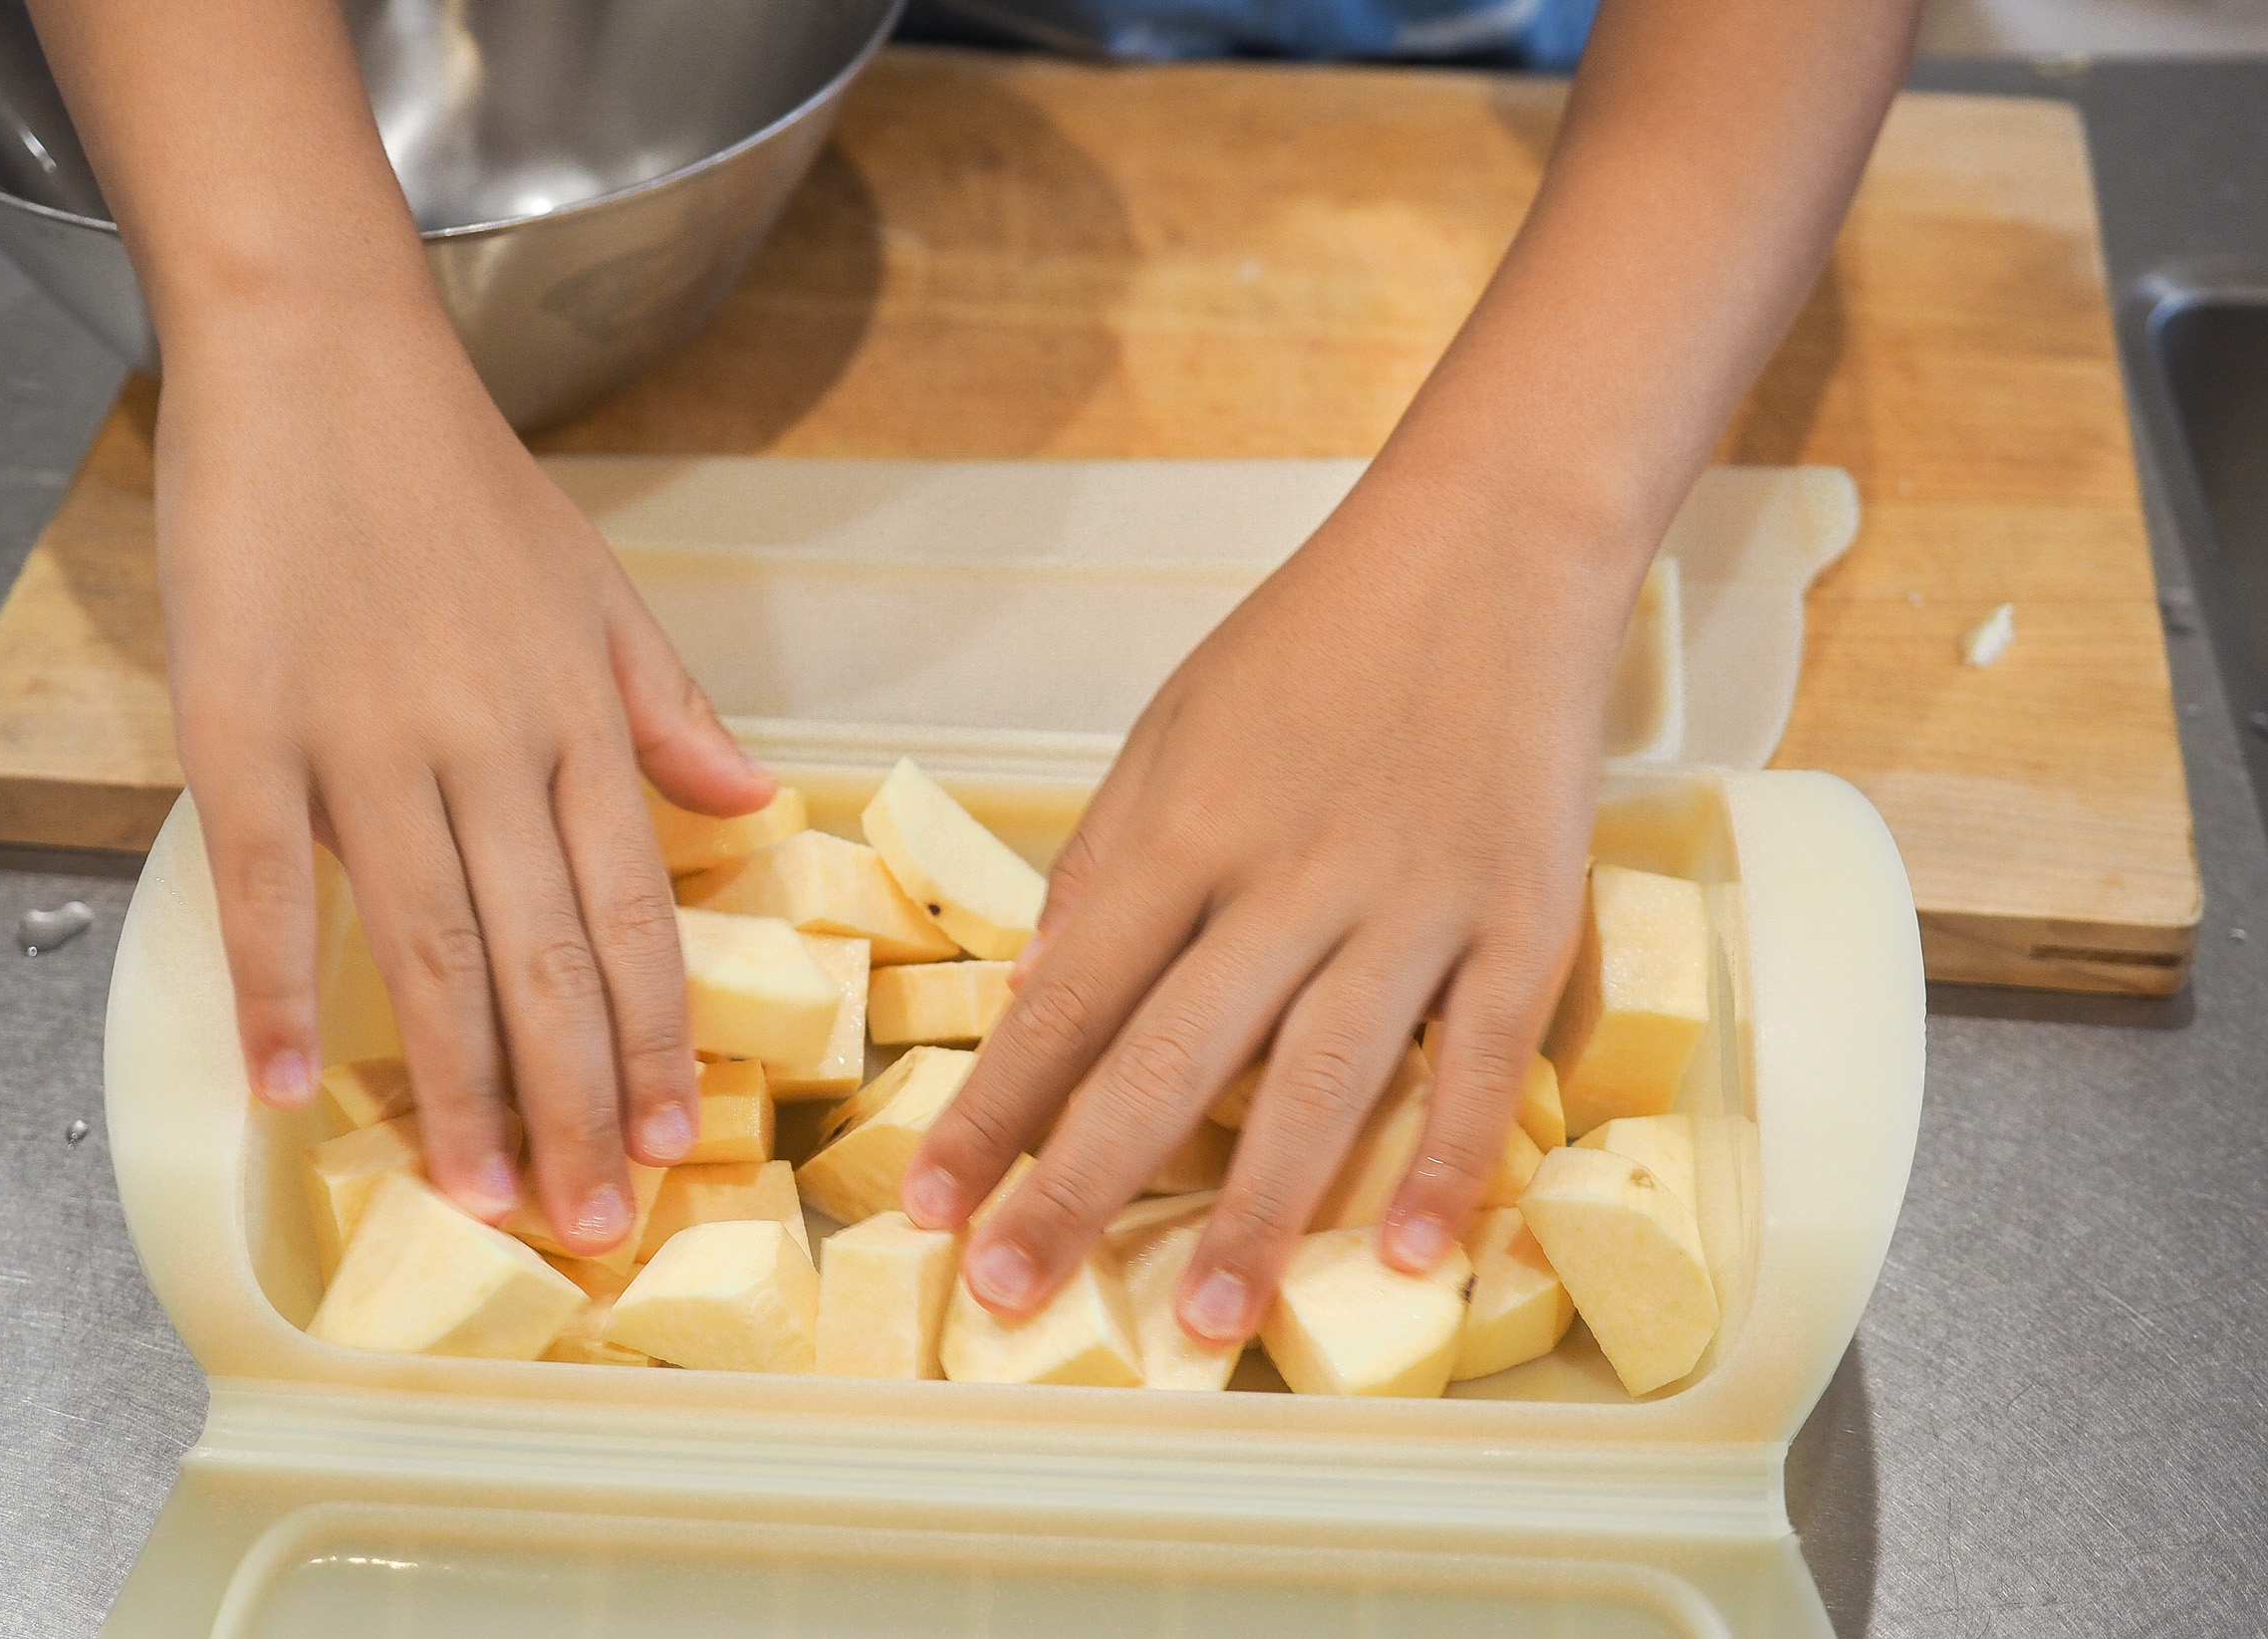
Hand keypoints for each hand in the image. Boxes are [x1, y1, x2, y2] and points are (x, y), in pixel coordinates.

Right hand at [160, 301, 770, 1254]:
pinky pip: (270, 886)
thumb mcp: (602, 591)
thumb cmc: (467, 484)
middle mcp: (488, 747)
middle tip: (588, 1225)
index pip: (635, 917)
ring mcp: (363, 743)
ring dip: (458, 1085)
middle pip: (546, 961)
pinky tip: (294, 1090)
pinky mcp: (245, 728)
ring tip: (484, 1196)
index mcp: (579, 721)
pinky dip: (282, 992)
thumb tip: (756, 802)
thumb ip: (672, 712)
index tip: (665, 1146)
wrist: (325, 363)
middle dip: (572, 1105)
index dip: (651, 1041)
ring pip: (431, 947)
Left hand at [900, 467, 1643, 1344]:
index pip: (1069, 997)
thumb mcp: (1174, 728)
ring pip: (1322, 1079)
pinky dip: (1448, 1156)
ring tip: (1207, 1323)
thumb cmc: (1314, 640)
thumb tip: (1044, 989)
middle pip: (1171, 1058)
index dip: (993, 1108)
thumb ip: (1109, 859)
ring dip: (1259, 1209)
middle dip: (1082, 1185)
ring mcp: (1411, 905)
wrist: (1487, 551)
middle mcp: (1289, 878)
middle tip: (1014, 1294)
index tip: (932, 1204)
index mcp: (1186, 830)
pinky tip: (1408, 1253)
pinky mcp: (1520, 918)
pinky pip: (1479, 1059)